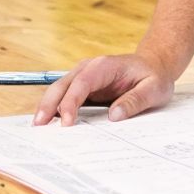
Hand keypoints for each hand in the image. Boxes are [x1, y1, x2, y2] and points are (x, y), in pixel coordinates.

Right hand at [33, 52, 173, 125]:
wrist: (154, 66)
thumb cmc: (154, 77)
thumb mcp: (154, 88)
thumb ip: (136, 100)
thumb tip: (114, 115)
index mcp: (105, 66)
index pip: (82, 83)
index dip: (71, 102)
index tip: (67, 122)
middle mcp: (89, 68)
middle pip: (62, 85)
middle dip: (49, 104)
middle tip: (39, 126)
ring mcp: (83, 77)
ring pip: (58, 91)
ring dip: (47, 108)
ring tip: (38, 128)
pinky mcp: (82, 88)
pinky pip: (65, 98)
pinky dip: (55, 110)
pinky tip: (49, 124)